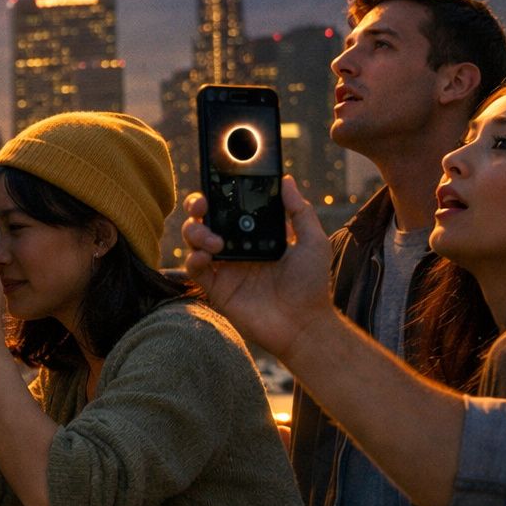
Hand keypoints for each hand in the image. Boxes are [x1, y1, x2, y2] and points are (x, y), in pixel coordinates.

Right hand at [182, 175, 334, 357]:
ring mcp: (224, 268)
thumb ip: (299, 211)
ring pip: (194, 240)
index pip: (229, 207)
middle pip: (205, 218)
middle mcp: (235, 248)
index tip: (217, 183)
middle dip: (197, 206)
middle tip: (203, 205)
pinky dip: (193, 259)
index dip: (219, 194)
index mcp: (254, 234)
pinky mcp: (216, 288)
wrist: (305, 324)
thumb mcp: (312, 242)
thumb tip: (286, 181)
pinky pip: (194, 268)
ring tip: (215, 241)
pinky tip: (206, 257)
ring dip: (196, 232)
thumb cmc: (312, 285)